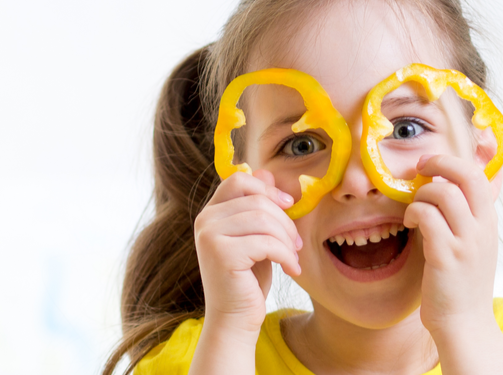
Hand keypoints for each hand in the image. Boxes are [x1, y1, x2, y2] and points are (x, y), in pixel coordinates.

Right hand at [193, 170, 303, 333]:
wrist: (235, 317)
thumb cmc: (248, 278)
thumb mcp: (256, 237)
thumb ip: (258, 207)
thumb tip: (267, 172)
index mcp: (211, 212)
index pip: (240, 180)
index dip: (268, 189)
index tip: (288, 206)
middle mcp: (205, 220)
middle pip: (258, 201)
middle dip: (285, 222)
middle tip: (297, 244)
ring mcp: (210, 236)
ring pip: (264, 220)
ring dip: (287, 239)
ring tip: (293, 256)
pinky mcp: (222, 254)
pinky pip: (267, 242)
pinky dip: (286, 255)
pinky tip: (291, 269)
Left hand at [404, 154, 500, 334]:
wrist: (464, 324)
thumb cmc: (462, 285)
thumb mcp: (474, 245)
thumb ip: (466, 219)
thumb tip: (444, 189)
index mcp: (489, 222)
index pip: (478, 174)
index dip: (452, 162)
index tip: (432, 164)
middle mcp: (482, 228)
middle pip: (466, 174)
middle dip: (438, 163)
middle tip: (419, 169)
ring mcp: (466, 241)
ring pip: (443, 192)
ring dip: (420, 194)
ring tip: (413, 210)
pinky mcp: (445, 255)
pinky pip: (427, 216)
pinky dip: (413, 213)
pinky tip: (410, 224)